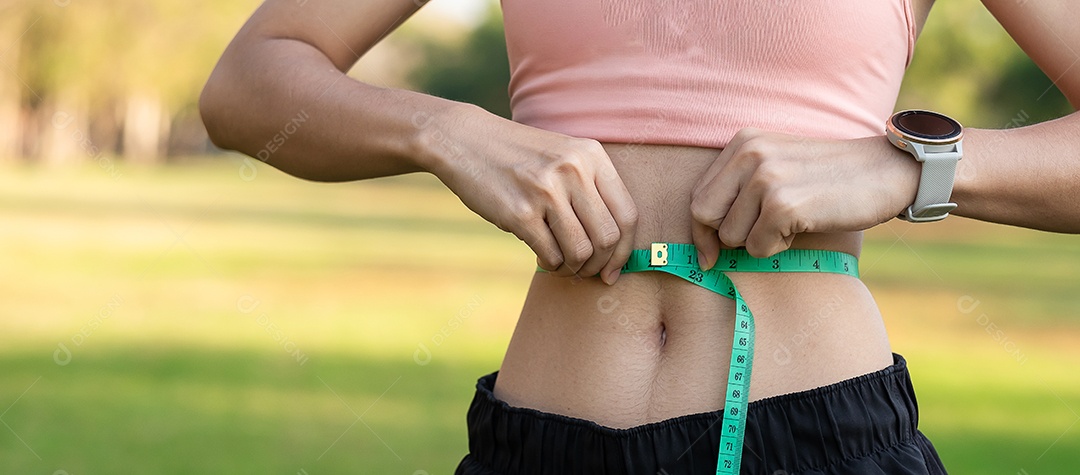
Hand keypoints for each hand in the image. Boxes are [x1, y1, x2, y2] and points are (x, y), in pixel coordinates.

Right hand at [426, 104, 637, 283]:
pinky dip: (550, 264)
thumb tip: (614, 249)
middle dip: (599, 265)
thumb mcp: (563, 156)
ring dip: (573, 268)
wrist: (465, 140)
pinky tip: (541, 255)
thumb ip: (591, 190)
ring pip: (581, 252)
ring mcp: (547, 191)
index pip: (628, 215)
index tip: (614, 269)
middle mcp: (574, 171)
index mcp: (592, 156)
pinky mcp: (520, 212)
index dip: (625, 251)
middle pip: (608, 238)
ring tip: (561, 263)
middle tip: (585, 271)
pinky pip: (551, 255)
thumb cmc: (519, 156)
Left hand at [690, 128, 919, 268]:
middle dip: (721, 240)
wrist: (886, 171)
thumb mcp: (779, 165)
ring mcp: (765, 178)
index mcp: (743, 143)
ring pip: (731, 236)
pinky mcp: (783, 204)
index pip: (698, 195)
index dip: (701, 230)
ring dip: (758, 242)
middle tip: (753, 242)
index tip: (708, 253)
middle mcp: (749, 154)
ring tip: (790, 223)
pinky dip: (778, 248)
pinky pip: (758, 247)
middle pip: (704, 215)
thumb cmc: (830, 177)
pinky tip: (802, 227)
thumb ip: (740, 188)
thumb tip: (705, 240)